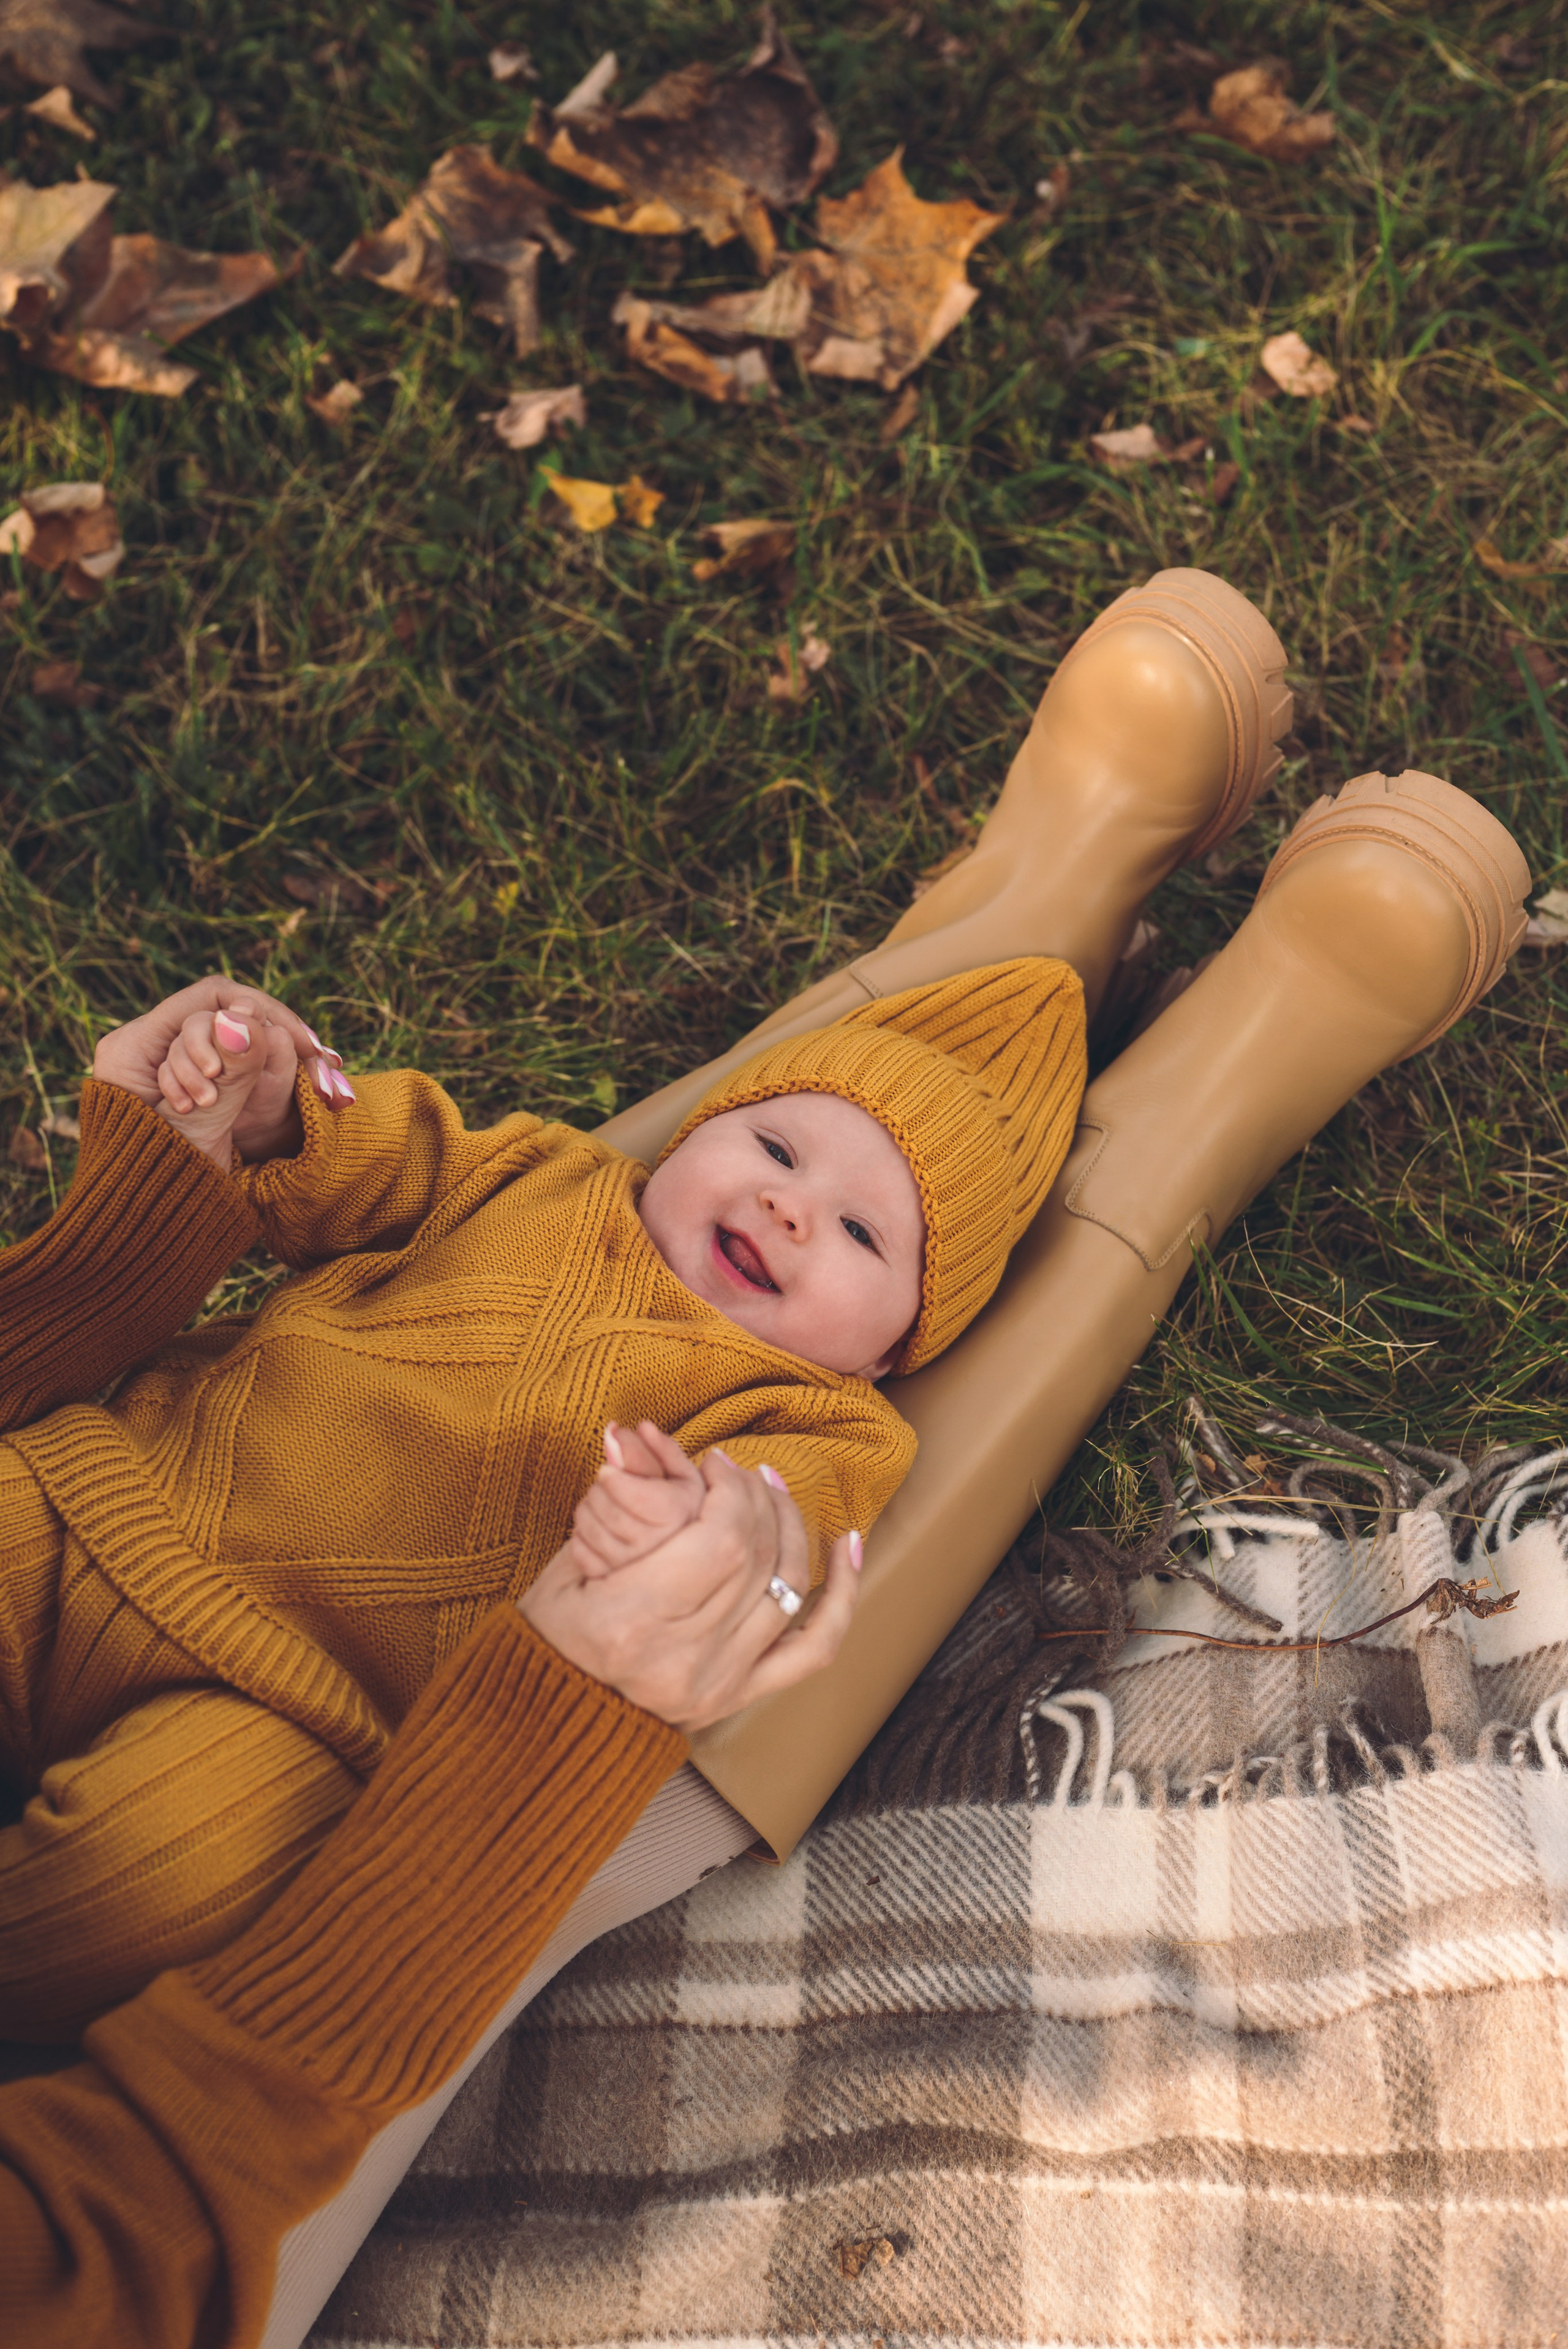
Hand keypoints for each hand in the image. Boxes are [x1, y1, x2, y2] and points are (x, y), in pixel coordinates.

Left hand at [93, 979, 353, 1164]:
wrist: (149, 1228)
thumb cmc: (164, 1185)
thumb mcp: (201, 1124)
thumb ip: (229, 1072)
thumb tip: (247, 1019)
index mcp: (132, 1047)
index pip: (207, 998)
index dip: (258, 1011)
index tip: (301, 1041)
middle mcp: (147, 1046)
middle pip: (223, 1014)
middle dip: (271, 1032)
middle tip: (317, 1056)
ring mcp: (167, 1064)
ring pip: (233, 1037)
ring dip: (274, 1051)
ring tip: (322, 1072)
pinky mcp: (190, 1083)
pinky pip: (234, 1061)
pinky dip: (267, 1068)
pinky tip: (306, 1076)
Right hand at [521, 1450, 862, 1733]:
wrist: (551, 1718)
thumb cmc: (550, 1634)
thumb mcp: (563, 1568)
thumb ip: (611, 1507)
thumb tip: (631, 1437)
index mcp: (633, 1622)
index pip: (721, 1542)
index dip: (731, 1492)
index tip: (714, 1464)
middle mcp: (686, 1659)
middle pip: (758, 1560)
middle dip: (757, 1499)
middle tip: (738, 1470)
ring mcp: (720, 1683)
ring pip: (789, 1589)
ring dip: (791, 1528)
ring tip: (772, 1490)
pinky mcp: (739, 1696)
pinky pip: (814, 1647)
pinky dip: (842, 1596)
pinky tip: (847, 1546)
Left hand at [568, 1420, 705, 1578]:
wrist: (685, 1559)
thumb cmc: (683, 1508)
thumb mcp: (681, 1475)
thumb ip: (661, 1449)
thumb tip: (641, 1425)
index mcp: (677, 1514)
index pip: (627, 1491)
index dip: (611, 1476)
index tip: (608, 1471)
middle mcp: (656, 1546)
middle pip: (604, 1505)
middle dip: (599, 1490)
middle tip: (608, 1487)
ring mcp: (631, 1568)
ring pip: (587, 1526)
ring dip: (587, 1509)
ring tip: (604, 1506)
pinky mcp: (610, 1581)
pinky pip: (579, 1550)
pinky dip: (581, 1536)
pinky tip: (598, 1530)